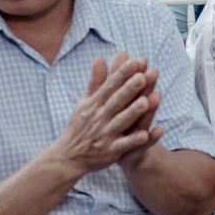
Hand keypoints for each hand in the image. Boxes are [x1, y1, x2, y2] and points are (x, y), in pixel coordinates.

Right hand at [50, 55, 163, 176]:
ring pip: (121, 121)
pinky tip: (146, 134)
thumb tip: (99, 57)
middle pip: (117, 101)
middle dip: (130, 89)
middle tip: (143, 76)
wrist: (66, 156)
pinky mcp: (110, 151)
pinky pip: (124, 145)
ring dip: (133, 112)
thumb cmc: (79, 125)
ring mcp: (105, 135)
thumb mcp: (84, 101)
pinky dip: (133, 140)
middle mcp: (100, 117)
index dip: (121, 74)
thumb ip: (95, 81)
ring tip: (147, 101)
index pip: (109, 86)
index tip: (134, 61)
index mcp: (95, 104)